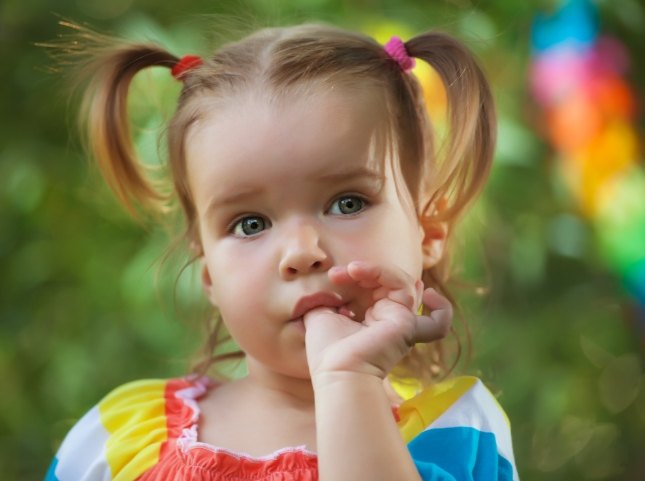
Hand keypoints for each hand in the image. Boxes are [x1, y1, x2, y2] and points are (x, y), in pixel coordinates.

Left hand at [304, 261, 451, 378]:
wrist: (336, 370)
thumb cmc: (327, 351)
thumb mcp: (321, 315)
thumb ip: (328, 299)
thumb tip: (330, 286)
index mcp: (372, 320)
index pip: (378, 288)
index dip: (359, 275)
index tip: (334, 276)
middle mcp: (390, 322)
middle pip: (391, 283)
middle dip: (366, 271)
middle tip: (338, 274)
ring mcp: (402, 323)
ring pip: (405, 285)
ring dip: (378, 271)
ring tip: (354, 270)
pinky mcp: (408, 326)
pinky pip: (438, 318)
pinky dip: (440, 305)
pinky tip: (423, 289)